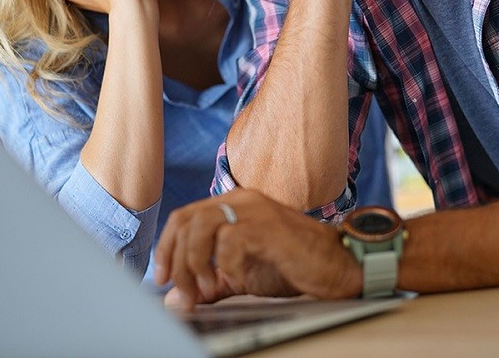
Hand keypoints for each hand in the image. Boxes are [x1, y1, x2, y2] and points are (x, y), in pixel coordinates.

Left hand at [153, 188, 361, 309]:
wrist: (335, 266)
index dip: (166, 248)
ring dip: (196, 263)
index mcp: (232, 205)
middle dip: (176, 260)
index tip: (163, 280)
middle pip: (186, 221)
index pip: (183, 217)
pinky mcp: (268, 226)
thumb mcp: (242, 276)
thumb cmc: (292, 266)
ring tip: (209, 288)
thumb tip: (175, 299)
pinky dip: (227, 266)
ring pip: (201, 226)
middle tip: (184, 292)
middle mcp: (240, 200)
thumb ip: (210, 283)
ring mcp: (254, 210)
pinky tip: (239, 280)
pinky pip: (230, 241)